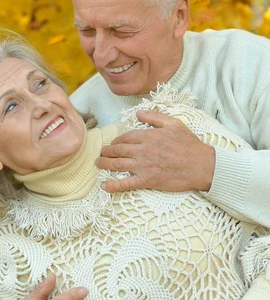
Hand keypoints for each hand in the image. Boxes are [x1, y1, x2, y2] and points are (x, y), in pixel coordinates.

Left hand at [97, 110, 214, 192]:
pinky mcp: (147, 180)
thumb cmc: (190, 145)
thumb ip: (154, 117)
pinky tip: (104, 186)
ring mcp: (143, 166)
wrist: (202, 166)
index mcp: (148, 136)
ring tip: (98, 164)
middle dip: (107, 152)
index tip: (114, 144)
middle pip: (118, 150)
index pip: (125, 137)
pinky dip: (113, 185)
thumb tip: (138, 113)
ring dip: (104, 164)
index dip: (116, 141)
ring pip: (117, 165)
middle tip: (101, 153)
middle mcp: (142, 150)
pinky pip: (126, 184)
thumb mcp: (174, 124)